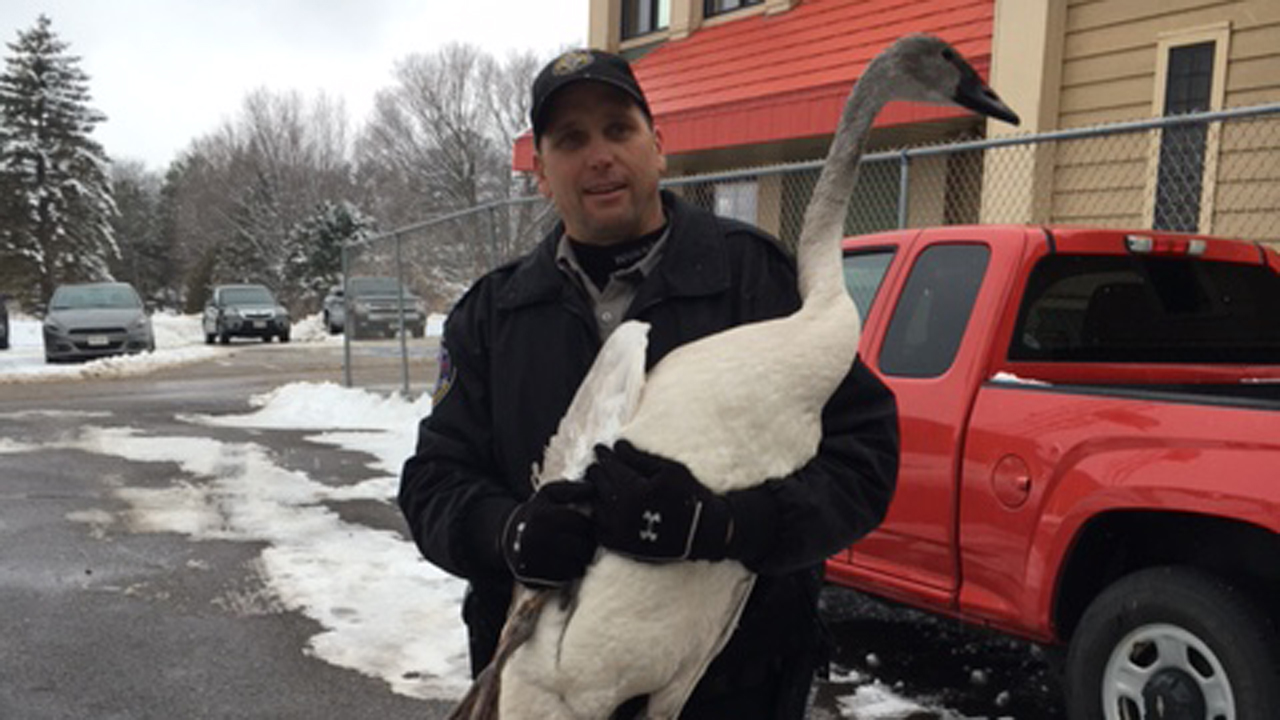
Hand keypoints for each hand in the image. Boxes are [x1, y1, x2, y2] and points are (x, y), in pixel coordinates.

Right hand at [501, 481, 596, 587]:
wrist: (508, 537)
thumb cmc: (536, 513)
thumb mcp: (548, 494)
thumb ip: (570, 489)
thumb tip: (592, 489)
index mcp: (542, 516)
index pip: (582, 524)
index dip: (589, 525)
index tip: (587, 526)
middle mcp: (536, 538)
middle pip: (582, 546)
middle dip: (588, 544)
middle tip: (585, 541)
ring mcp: (533, 559)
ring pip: (577, 564)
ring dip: (582, 559)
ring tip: (576, 551)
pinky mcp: (533, 576)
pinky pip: (565, 578)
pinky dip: (570, 571)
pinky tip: (566, 561)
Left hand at [585, 441, 735, 561]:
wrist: (703, 531)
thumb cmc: (689, 495)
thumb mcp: (669, 469)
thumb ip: (639, 458)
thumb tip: (617, 446)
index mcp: (634, 491)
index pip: (610, 467)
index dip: (603, 455)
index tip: (599, 448)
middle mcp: (623, 512)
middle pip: (598, 486)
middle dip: (596, 472)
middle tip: (597, 465)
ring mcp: (620, 531)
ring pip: (595, 507)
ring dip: (595, 494)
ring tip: (599, 485)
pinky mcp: (622, 546)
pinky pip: (599, 530)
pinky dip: (598, 518)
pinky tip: (604, 509)